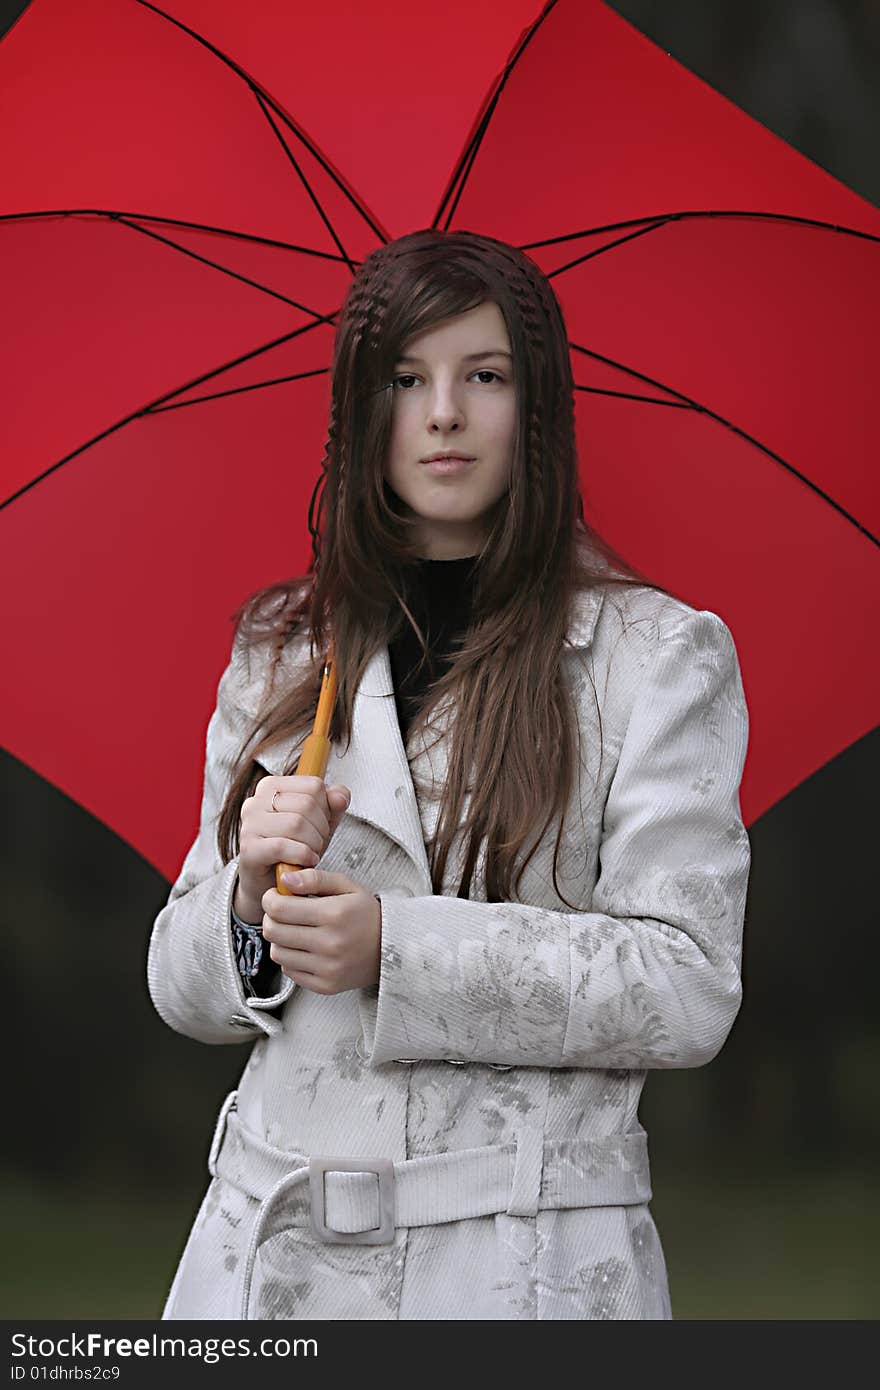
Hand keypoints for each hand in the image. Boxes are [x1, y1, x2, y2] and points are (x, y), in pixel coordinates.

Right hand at [234, 776, 350, 921]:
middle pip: (306, 804)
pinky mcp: (248, 848)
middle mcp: (255, 801)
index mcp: (272, 786)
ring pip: (295, 824)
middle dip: (321, 828)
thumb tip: (341, 796)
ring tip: (312, 853)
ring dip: (313, 843)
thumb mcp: (319, 824)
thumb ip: (333, 806)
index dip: (326, 808)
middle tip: (317, 843)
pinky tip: (306, 861)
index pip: (314, 786)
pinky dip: (302, 855)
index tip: (320, 825)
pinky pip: (282, 846)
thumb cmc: (294, 848)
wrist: (269, 883)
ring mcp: (249, 824)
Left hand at [260, 868, 381, 994]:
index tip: (275, 896)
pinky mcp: (325, 986)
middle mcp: (329, 943)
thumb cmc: (367, 914)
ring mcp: (327, 968)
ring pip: (278, 953)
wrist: (394, 949)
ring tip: (294, 930)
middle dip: (271, 918)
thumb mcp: (347, 886)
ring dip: (280, 939)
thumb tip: (284, 879)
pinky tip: (304, 948)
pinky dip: (291, 959)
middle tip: (281, 912)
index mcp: (334, 914)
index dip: (270, 899)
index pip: (279, 908)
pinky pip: (289, 972)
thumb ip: (315, 878)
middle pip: (273, 931)